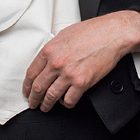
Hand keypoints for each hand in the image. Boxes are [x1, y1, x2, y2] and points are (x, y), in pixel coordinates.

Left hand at [22, 10, 139, 111]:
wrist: (112, 34)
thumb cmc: (93, 31)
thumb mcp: (65, 34)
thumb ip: (54, 48)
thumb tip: (47, 58)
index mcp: (50, 50)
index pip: (31, 73)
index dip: (27, 85)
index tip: (27, 90)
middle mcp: (57, 63)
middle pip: (38, 87)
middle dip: (33, 99)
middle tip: (33, 103)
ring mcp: (69, 74)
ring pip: (51, 96)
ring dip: (47, 105)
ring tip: (46, 107)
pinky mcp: (82, 83)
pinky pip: (69, 100)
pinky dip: (66, 104)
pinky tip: (66, 102)